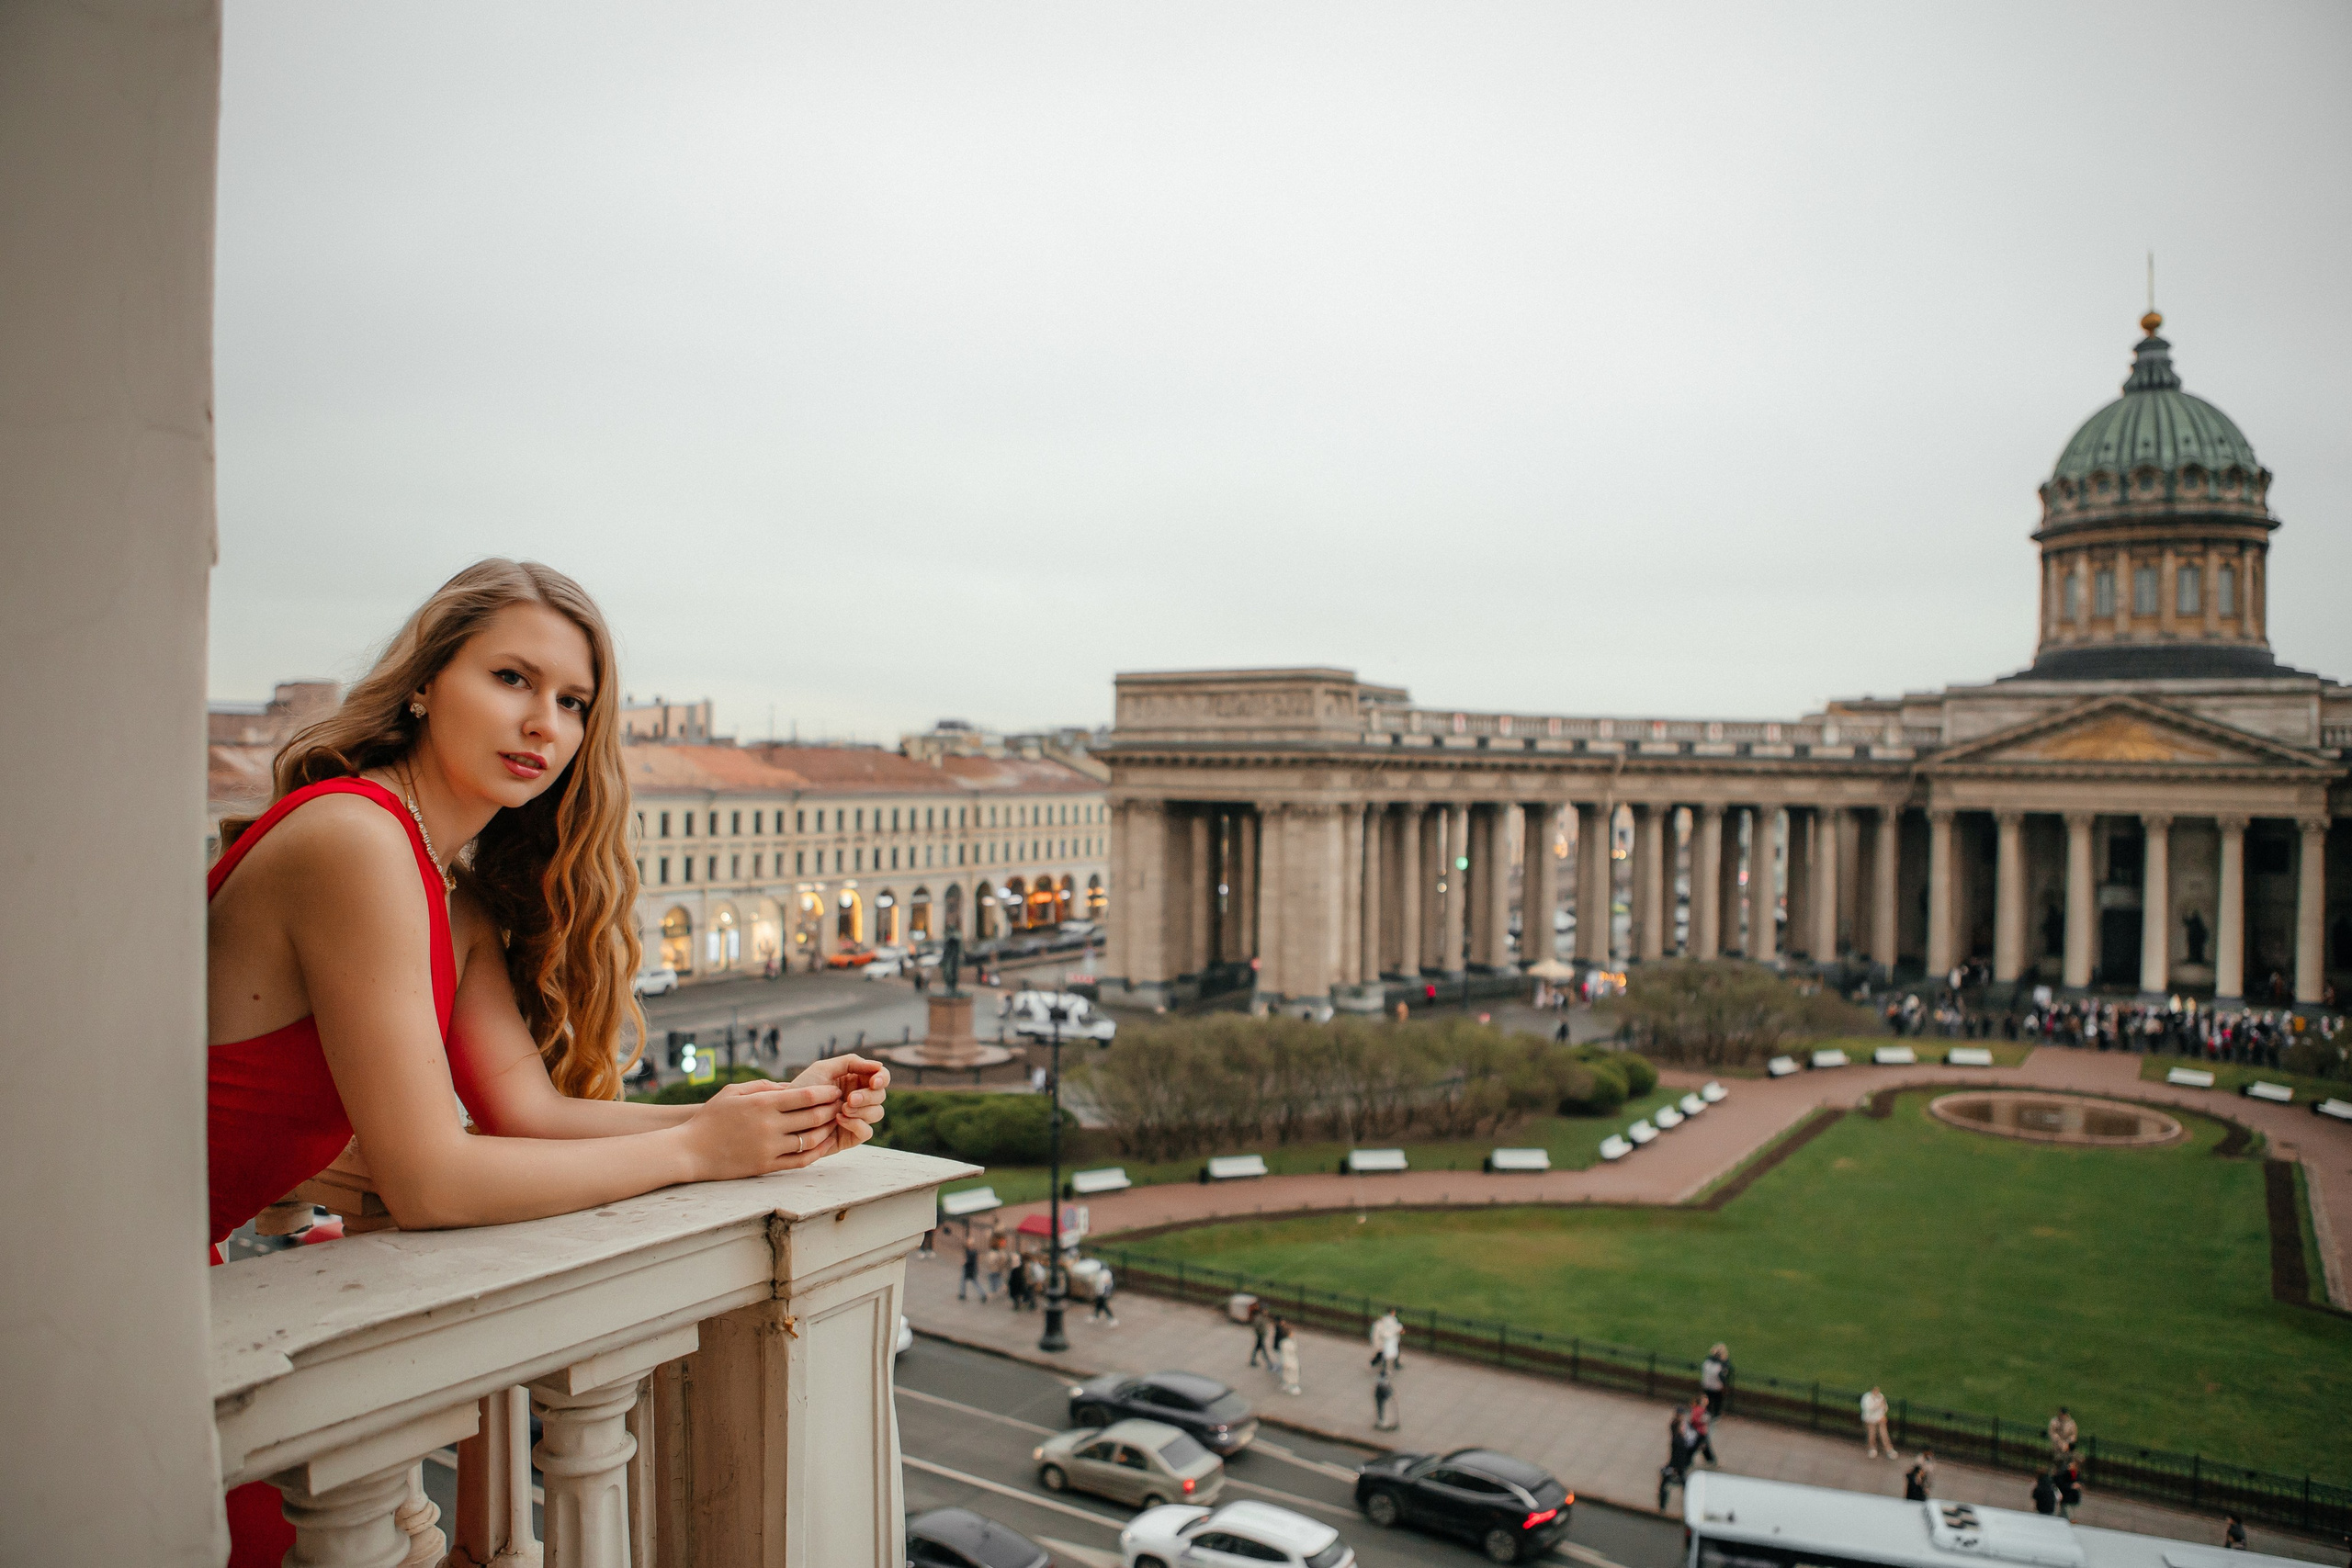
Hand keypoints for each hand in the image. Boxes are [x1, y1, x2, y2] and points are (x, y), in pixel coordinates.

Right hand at [680, 1078, 845, 1180]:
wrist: (690, 1151)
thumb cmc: (710, 1118)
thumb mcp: (733, 1092)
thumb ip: (764, 1086)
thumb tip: (791, 1086)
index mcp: (762, 1104)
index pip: (806, 1096)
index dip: (826, 1093)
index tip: (834, 1090)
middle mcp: (769, 1126)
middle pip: (815, 1117)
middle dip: (833, 1109)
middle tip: (842, 1105)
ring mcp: (769, 1149)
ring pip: (812, 1140)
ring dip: (828, 1130)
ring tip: (836, 1123)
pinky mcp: (767, 1167)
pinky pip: (801, 1161)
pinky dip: (817, 1152)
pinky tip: (824, 1145)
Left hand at [794, 1054, 888, 1147]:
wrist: (785, 1115)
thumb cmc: (801, 1090)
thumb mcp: (823, 1069)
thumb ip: (851, 1062)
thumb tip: (879, 1066)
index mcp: (855, 1080)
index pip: (881, 1077)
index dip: (882, 1078)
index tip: (874, 1081)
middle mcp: (859, 1099)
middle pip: (880, 1096)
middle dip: (868, 1096)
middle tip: (850, 1099)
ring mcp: (857, 1117)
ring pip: (877, 1113)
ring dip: (862, 1110)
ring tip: (842, 1109)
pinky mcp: (851, 1136)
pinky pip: (867, 1132)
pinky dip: (857, 1124)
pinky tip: (839, 1120)